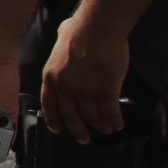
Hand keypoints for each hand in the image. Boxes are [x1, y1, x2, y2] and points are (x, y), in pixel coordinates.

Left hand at [40, 14, 128, 142]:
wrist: (97, 28)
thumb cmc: (80, 29)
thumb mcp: (61, 38)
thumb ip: (61, 42)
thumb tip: (64, 32)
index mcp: (51, 77)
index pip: (49, 105)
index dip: (54, 120)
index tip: (58, 130)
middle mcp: (66, 88)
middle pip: (71, 116)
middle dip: (78, 130)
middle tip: (84, 138)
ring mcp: (85, 91)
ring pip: (92, 117)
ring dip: (100, 125)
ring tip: (106, 129)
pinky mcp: (105, 91)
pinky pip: (110, 112)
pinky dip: (114, 120)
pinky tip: (118, 124)